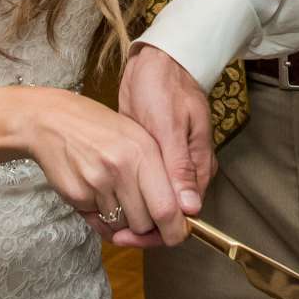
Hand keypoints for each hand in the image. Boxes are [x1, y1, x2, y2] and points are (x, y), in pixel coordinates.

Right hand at [13, 87, 183, 243]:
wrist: (52, 121)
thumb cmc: (101, 128)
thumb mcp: (139, 137)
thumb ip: (164, 172)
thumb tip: (183, 211)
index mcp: (143, 152)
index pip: (167, 208)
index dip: (176, 230)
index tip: (178, 233)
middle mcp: (120, 169)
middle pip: (145, 224)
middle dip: (148, 226)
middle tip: (144, 211)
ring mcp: (96, 184)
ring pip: (123, 227)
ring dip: (125, 222)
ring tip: (118, 194)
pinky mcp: (76, 197)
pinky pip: (100, 224)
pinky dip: (104, 218)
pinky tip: (101, 196)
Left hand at [113, 44, 213, 247]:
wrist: (154, 61)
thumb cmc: (164, 87)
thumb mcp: (170, 127)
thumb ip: (179, 168)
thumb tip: (190, 208)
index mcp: (197, 169)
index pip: (183, 217)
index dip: (158, 232)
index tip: (128, 237)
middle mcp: (186, 173)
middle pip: (166, 216)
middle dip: (139, 229)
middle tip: (108, 231)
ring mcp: (167, 167)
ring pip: (151, 205)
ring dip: (129, 216)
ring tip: (101, 219)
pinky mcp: (150, 160)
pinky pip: (140, 189)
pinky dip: (124, 198)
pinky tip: (104, 201)